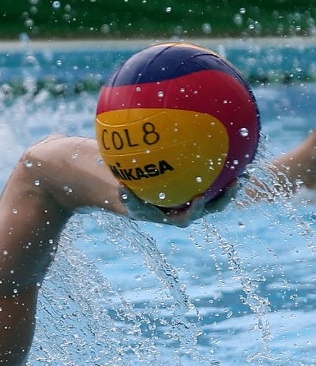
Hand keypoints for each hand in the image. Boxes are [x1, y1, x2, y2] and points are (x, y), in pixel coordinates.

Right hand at [120, 176, 241, 226]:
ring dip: (234, 184)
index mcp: (176, 215)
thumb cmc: (134, 198)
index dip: (195, 209)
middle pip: (213, 207)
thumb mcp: (127, 199)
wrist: (142, 197)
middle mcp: (192, 208)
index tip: (198, 198)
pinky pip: (217, 178)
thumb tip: (120, 187)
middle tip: (234, 184)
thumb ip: (125, 196)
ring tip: (246, 169)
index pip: (188, 216)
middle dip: (226, 197)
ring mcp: (201, 198)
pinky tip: (233, 149)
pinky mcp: (205, 188)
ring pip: (220, 193)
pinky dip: (226, 167)